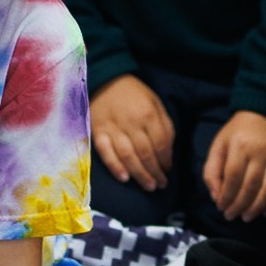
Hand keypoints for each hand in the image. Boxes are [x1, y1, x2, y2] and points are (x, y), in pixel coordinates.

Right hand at [91, 75, 174, 190]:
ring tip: (148, 186)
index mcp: (148, 114)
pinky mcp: (97, 131)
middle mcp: (131, 123)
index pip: (160, 144)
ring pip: (128, 156)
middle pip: (146, 154)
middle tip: (160, 185)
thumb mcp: (155, 103)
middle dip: (155, 172)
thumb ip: (164, 125)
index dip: (166, 160)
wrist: (106, 80)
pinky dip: (115, 166)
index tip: (168, 170)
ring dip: (139, 174)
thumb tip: (168, 151)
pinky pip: (106, 152)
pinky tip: (125, 178)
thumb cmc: (134, 94)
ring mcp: (113, 128)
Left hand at [203, 110, 265, 222]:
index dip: (227, 195)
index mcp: (240, 145)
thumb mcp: (218, 146)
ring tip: (246, 217)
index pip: (233, 176)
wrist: (259, 115)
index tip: (221, 207)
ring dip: (257, 207)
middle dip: (240, 205)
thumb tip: (216, 196)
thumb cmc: (235, 133)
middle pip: (251, 185)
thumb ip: (212, 171)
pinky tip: (265, 211)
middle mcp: (260, 152)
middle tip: (231, 216)